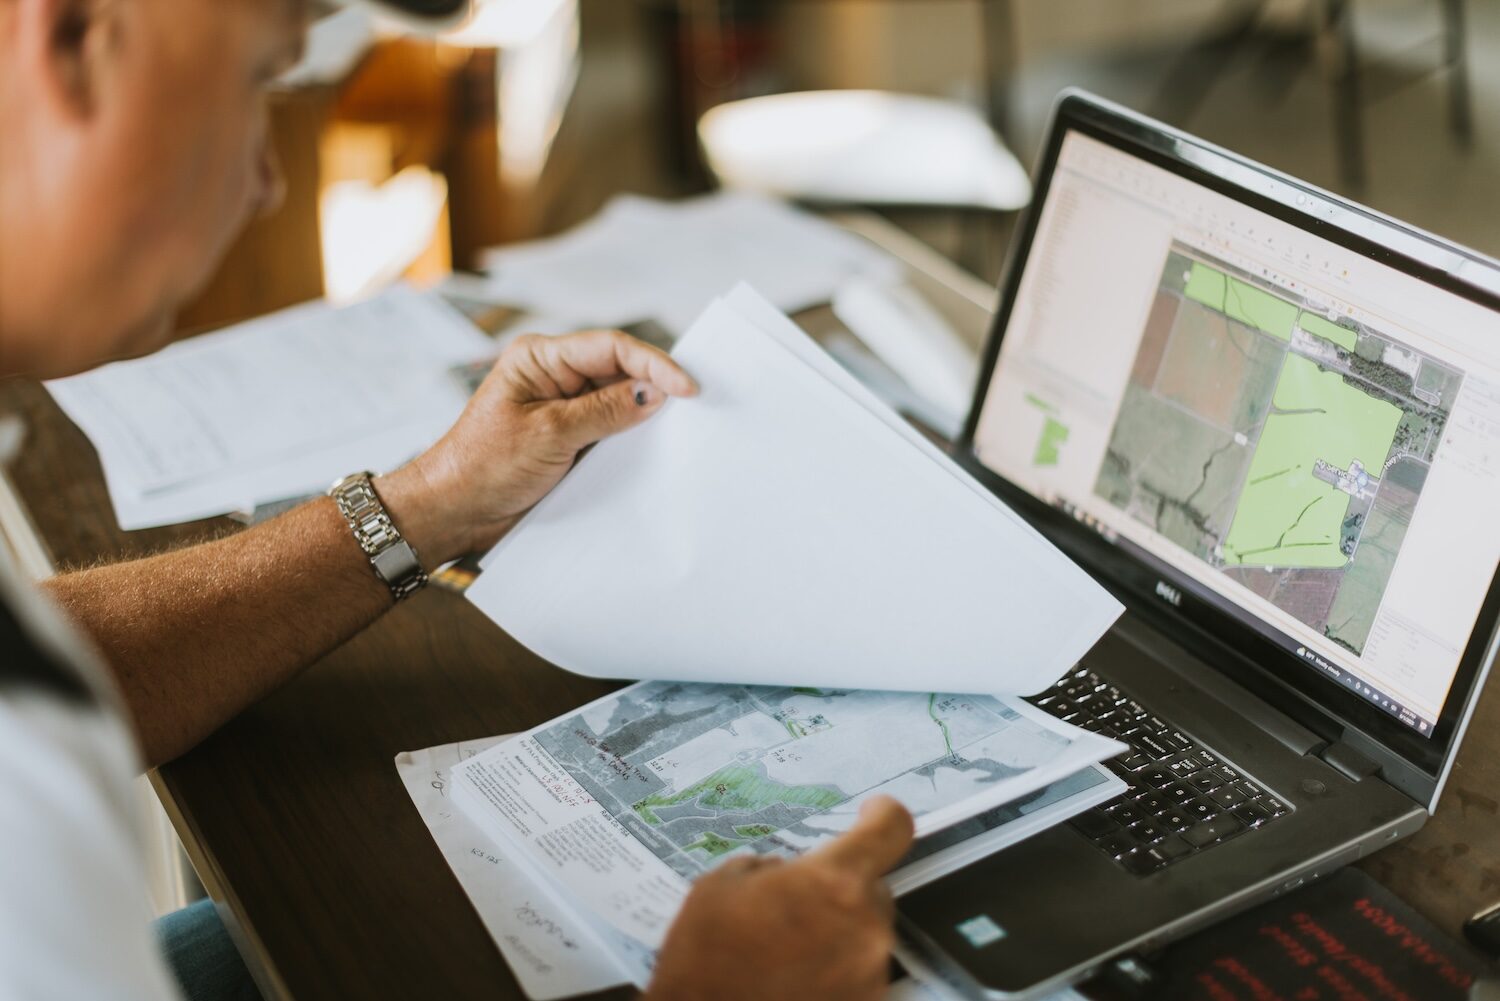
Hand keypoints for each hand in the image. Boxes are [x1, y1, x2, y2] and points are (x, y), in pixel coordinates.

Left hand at [376, 330, 696, 565]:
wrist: (453, 511)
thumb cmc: (483, 465)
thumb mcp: (548, 434)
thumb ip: (604, 411)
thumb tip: (655, 392)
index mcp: (541, 358)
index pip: (611, 347)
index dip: (654, 364)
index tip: (687, 388)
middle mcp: (555, 377)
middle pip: (620, 370)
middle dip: (657, 386)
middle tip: (699, 406)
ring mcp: (564, 410)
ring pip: (620, 402)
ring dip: (648, 415)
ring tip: (685, 428)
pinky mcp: (570, 440)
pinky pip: (612, 432)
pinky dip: (634, 440)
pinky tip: (657, 450)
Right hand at [645, 796, 915, 1000]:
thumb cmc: (704, 962)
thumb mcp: (721, 886)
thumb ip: (771, 868)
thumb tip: (786, 873)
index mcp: (834, 883)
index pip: (890, 830)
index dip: (884, 815)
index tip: (875, 813)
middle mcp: (865, 928)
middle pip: (871, 889)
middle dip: (838, 891)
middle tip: (796, 905)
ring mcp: (869, 975)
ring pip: (864, 934)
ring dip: (834, 934)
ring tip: (784, 950)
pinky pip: (857, 973)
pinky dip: (832, 971)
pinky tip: (793, 977)